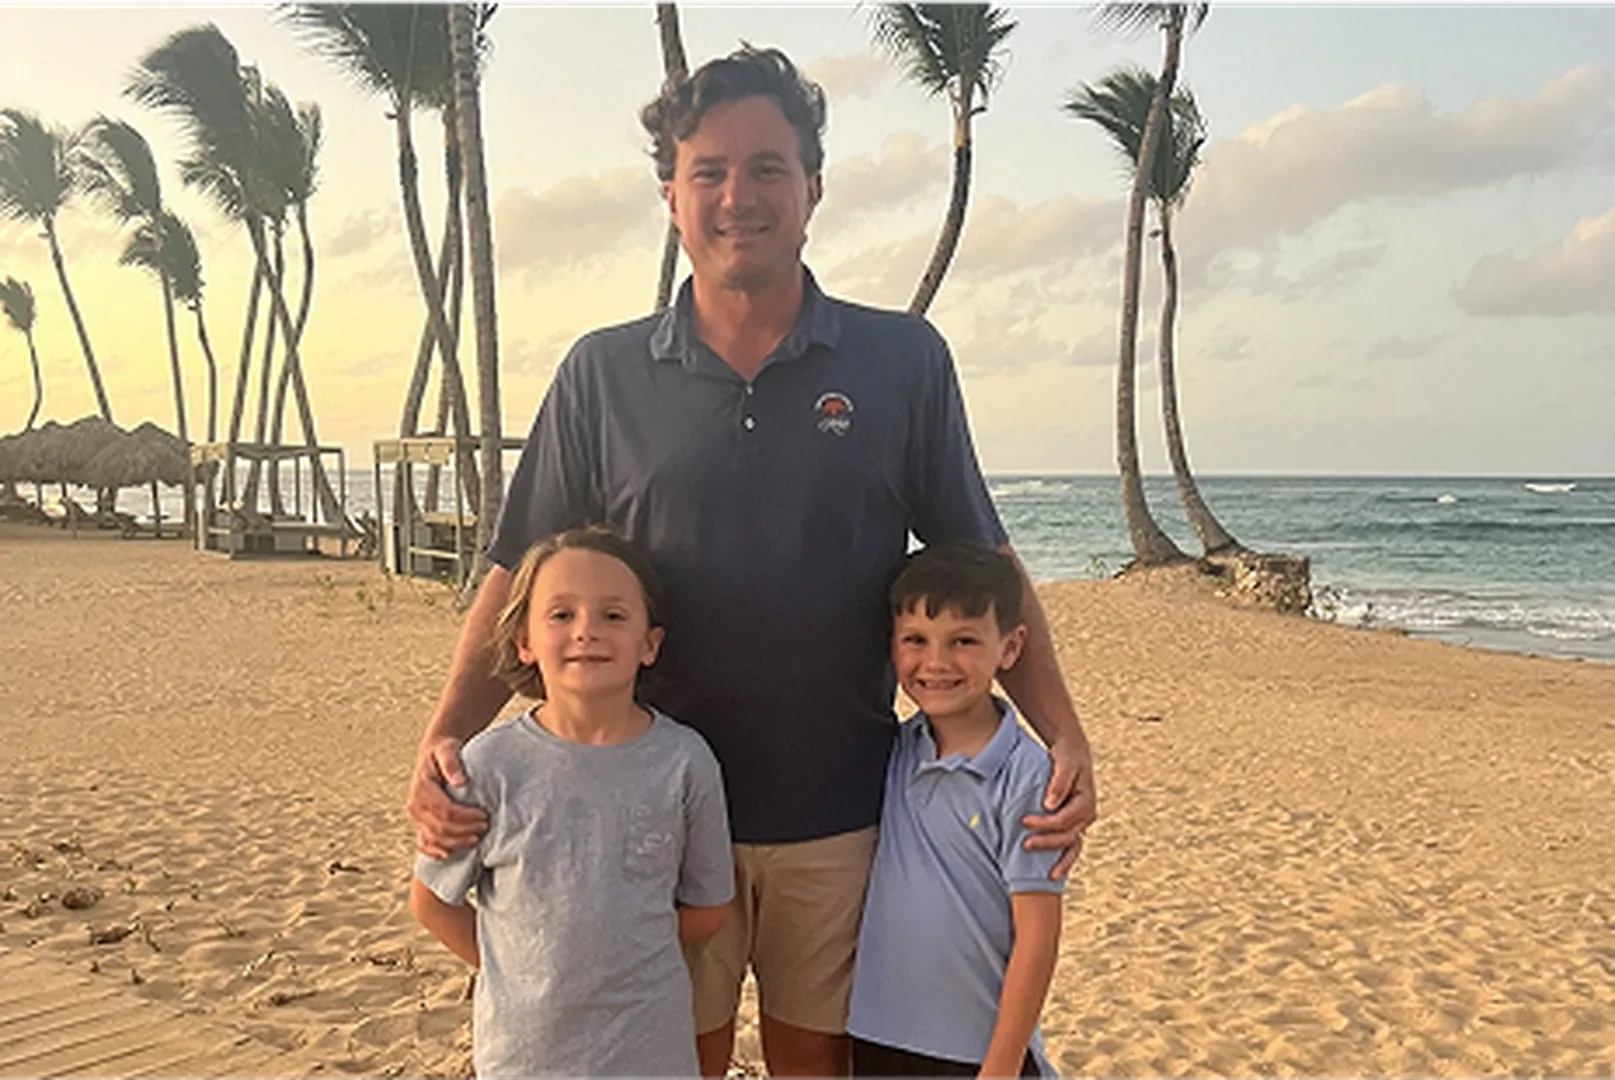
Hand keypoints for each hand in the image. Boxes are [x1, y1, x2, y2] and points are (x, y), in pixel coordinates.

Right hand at [408, 735, 488, 858]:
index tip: (484, 816)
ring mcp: (416, 817)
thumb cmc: (444, 751)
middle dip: (464, 831)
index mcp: (422, 788)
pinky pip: (424, 843)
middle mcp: (415, 805)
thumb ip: (452, 763)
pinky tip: (450, 854)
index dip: (465, 817)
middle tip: (485, 827)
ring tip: (476, 839)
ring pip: (433, 839)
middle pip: (440, 827)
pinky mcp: (418, 824)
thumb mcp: (448, 749)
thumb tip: (460, 782)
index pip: (445, 810)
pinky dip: (435, 851)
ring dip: (455, 843)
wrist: (433, 755)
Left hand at [1021, 733, 1096, 878]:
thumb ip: (1058, 783)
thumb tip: (1049, 805)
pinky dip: (1064, 858)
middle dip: (1047, 843)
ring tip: (1047, 875)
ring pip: (1073, 846)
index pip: (1064, 820)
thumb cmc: (1066, 756)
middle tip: (1024, 844)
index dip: (1044, 824)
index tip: (1023, 821)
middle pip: (1068, 836)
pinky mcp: (1074, 822)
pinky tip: (1054, 871)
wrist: (1073, 752)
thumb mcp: (1064, 764)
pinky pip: (1071, 844)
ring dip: (1060, 860)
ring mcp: (1082, 821)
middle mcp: (1087, 814)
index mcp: (1086, 801)